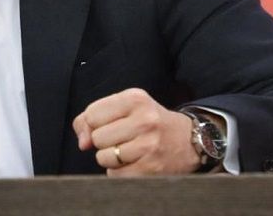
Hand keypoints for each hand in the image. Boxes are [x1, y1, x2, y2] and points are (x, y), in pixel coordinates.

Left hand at [72, 88, 199, 175]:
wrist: (190, 140)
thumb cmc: (151, 122)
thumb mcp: (126, 107)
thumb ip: (94, 118)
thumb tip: (82, 142)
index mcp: (135, 99)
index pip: (92, 114)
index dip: (94, 124)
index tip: (108, 125)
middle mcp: (144, 120)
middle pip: (97, 138)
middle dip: (105, 142)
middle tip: (124, 138)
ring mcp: (149, 145)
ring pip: (104, 157)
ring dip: (112, 158)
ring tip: (130, 151)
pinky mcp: (151, 168)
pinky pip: (115, 174)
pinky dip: (120, 172)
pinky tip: (135, 163)